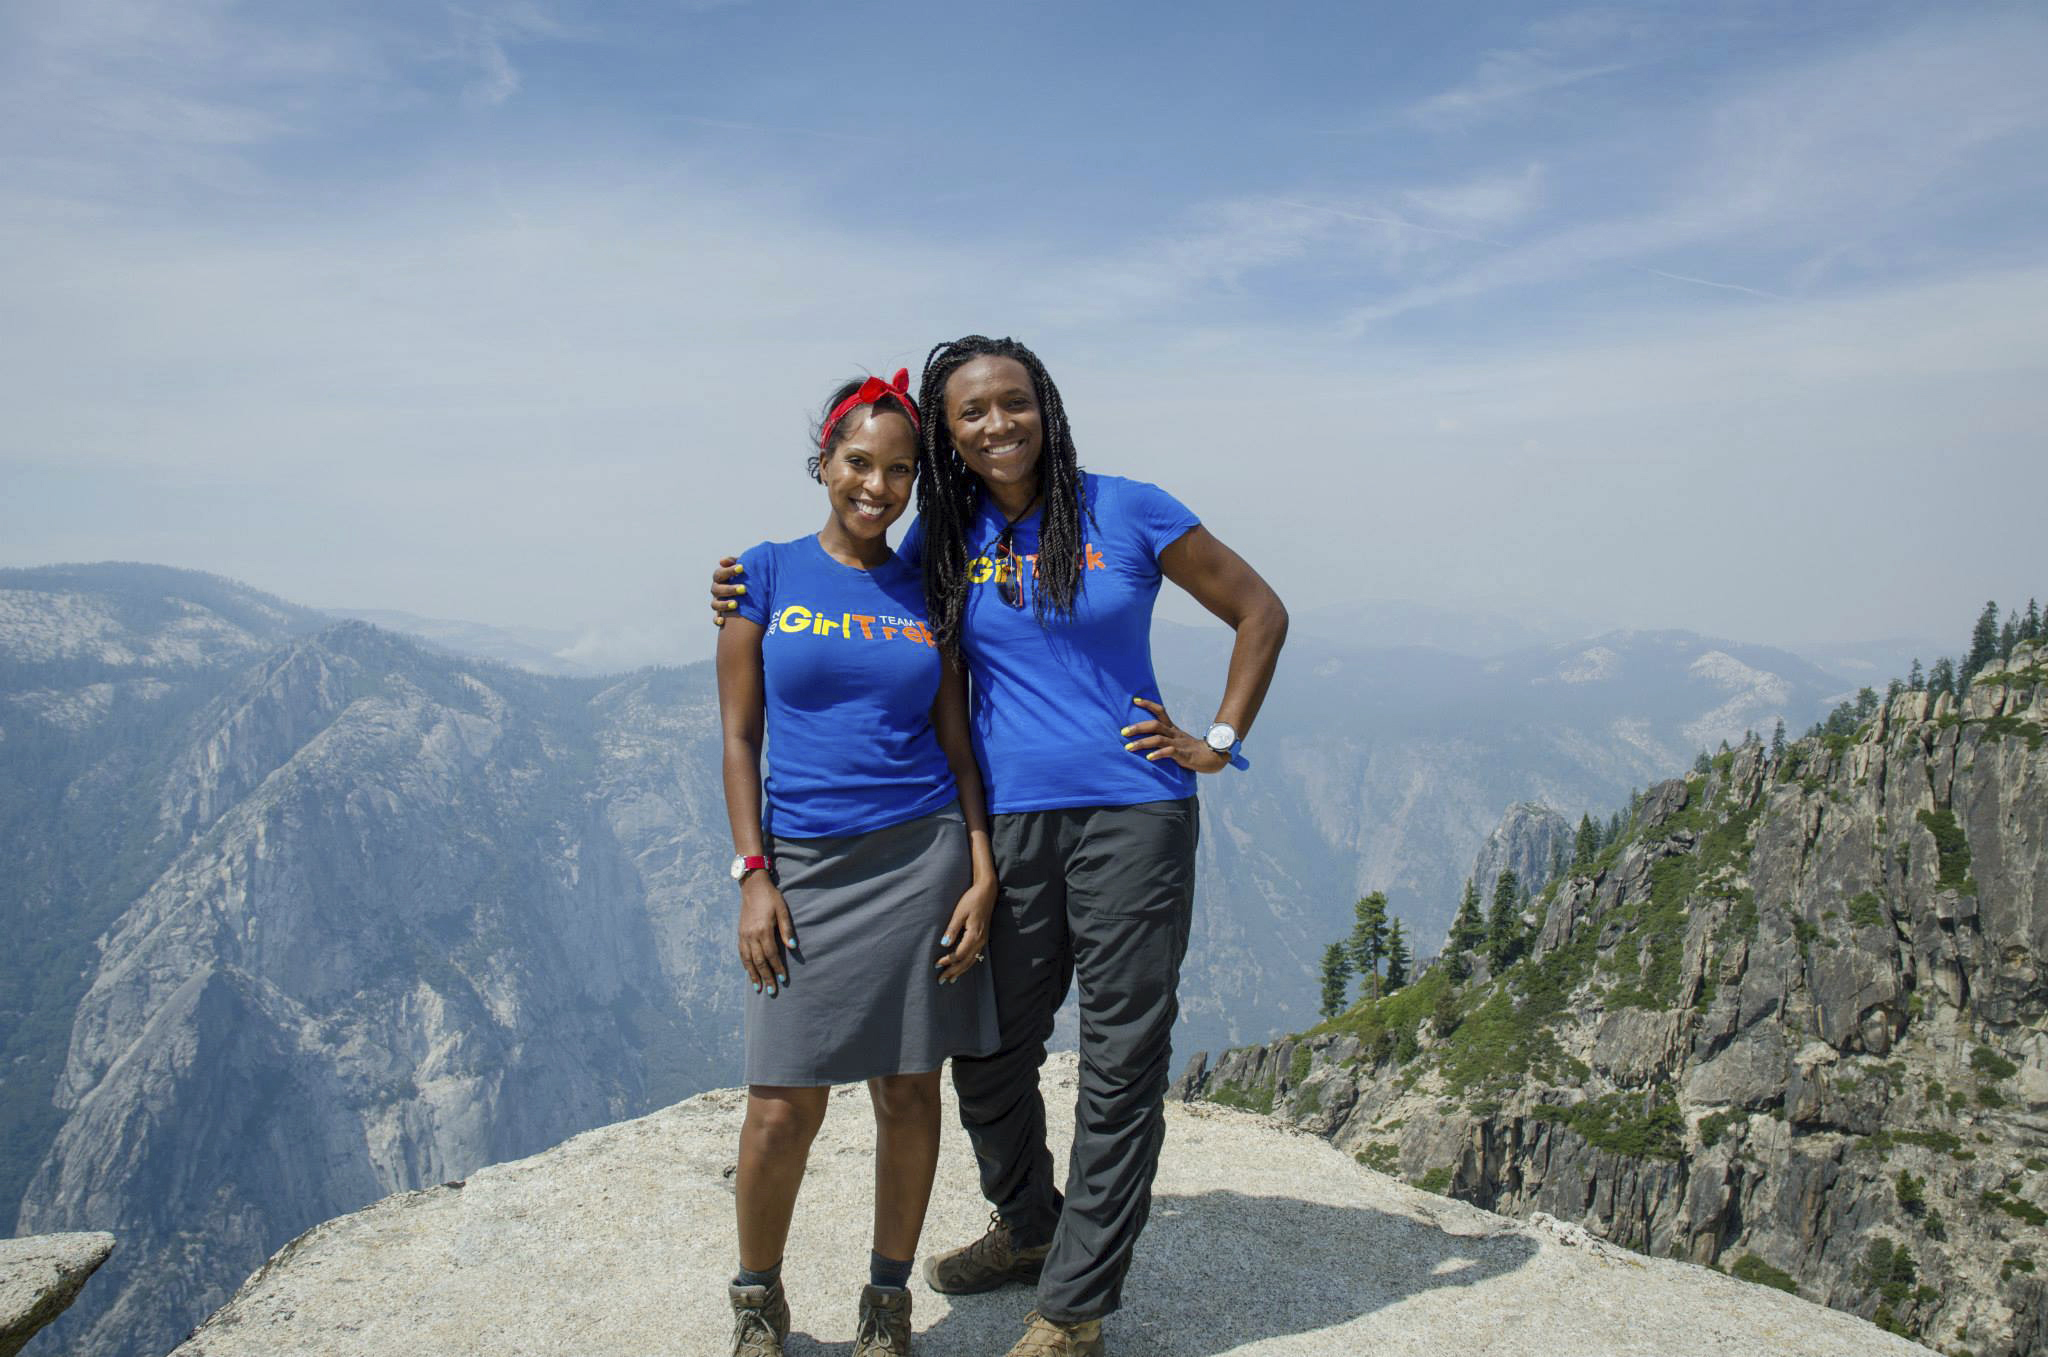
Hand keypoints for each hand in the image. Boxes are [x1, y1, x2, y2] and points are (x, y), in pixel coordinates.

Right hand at [710, 556, 744, 627]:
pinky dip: (717, 620)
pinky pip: (715, 619)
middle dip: (730, 589)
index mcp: (720, 578)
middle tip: (744, 589)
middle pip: (717, 589)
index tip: (742, 568)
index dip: (729, 571)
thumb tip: (722, 561)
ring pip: (715, 604)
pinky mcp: (721, 615)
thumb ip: (735, 562)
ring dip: (724, 604)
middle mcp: (717, 590)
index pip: (720, 573)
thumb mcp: (743, 569)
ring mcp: (718, 603)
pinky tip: (723, 621)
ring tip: (736, 604)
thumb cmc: (746, 577)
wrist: (750, 594)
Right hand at [737, 873, 795, 993]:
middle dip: (766, 977)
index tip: (783, 979)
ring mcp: (744, 935)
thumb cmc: (771, 898)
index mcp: (763, 930)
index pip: (771, 954)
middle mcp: (751, 935)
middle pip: (759, 961)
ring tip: (759, 988)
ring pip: (748, 960)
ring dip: (754, 975)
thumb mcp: (782, 910)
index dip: (777, 968)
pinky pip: (742, 954)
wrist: (752, 887)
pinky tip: (750, 972)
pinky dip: (746, 965)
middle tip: (772, 991)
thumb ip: (787, 929)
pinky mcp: (740, 934)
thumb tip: (793, 947)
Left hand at [934, 876, 994, 982]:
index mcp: (974, 935)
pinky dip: (968, 964)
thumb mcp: (960, 913)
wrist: (987, 892)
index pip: (959, 954)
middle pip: (966, 962)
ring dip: (961, 971)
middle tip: (941, 980)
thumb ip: (952, 929)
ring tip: (951, 979)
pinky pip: (975, 956)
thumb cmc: (972, 900)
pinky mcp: (983, 938)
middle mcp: (980, 940)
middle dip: (953, 972)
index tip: (936, 964)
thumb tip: (944, 945)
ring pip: (972, 961)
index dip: (948, 961)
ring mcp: (983, 940)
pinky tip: (963, 966)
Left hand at [1121, 697, 1227, 772]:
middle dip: (1137, 727)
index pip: (1160, 711)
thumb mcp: (1177, 741)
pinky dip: (1158, 754)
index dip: (1148, 704)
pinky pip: (1169, 752)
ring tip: (1128, 747)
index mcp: (1172, 728)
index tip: (1135, 700)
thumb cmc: (1191, 751)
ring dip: (1142, 742)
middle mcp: (1174, 734)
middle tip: (1123, 731)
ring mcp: (1178, 743)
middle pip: (1154, 725)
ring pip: (1158, 739)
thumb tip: (1146, 740)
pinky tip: (1149, 758)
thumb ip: (1163, 739)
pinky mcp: (1183, 754)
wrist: (1212, 758)